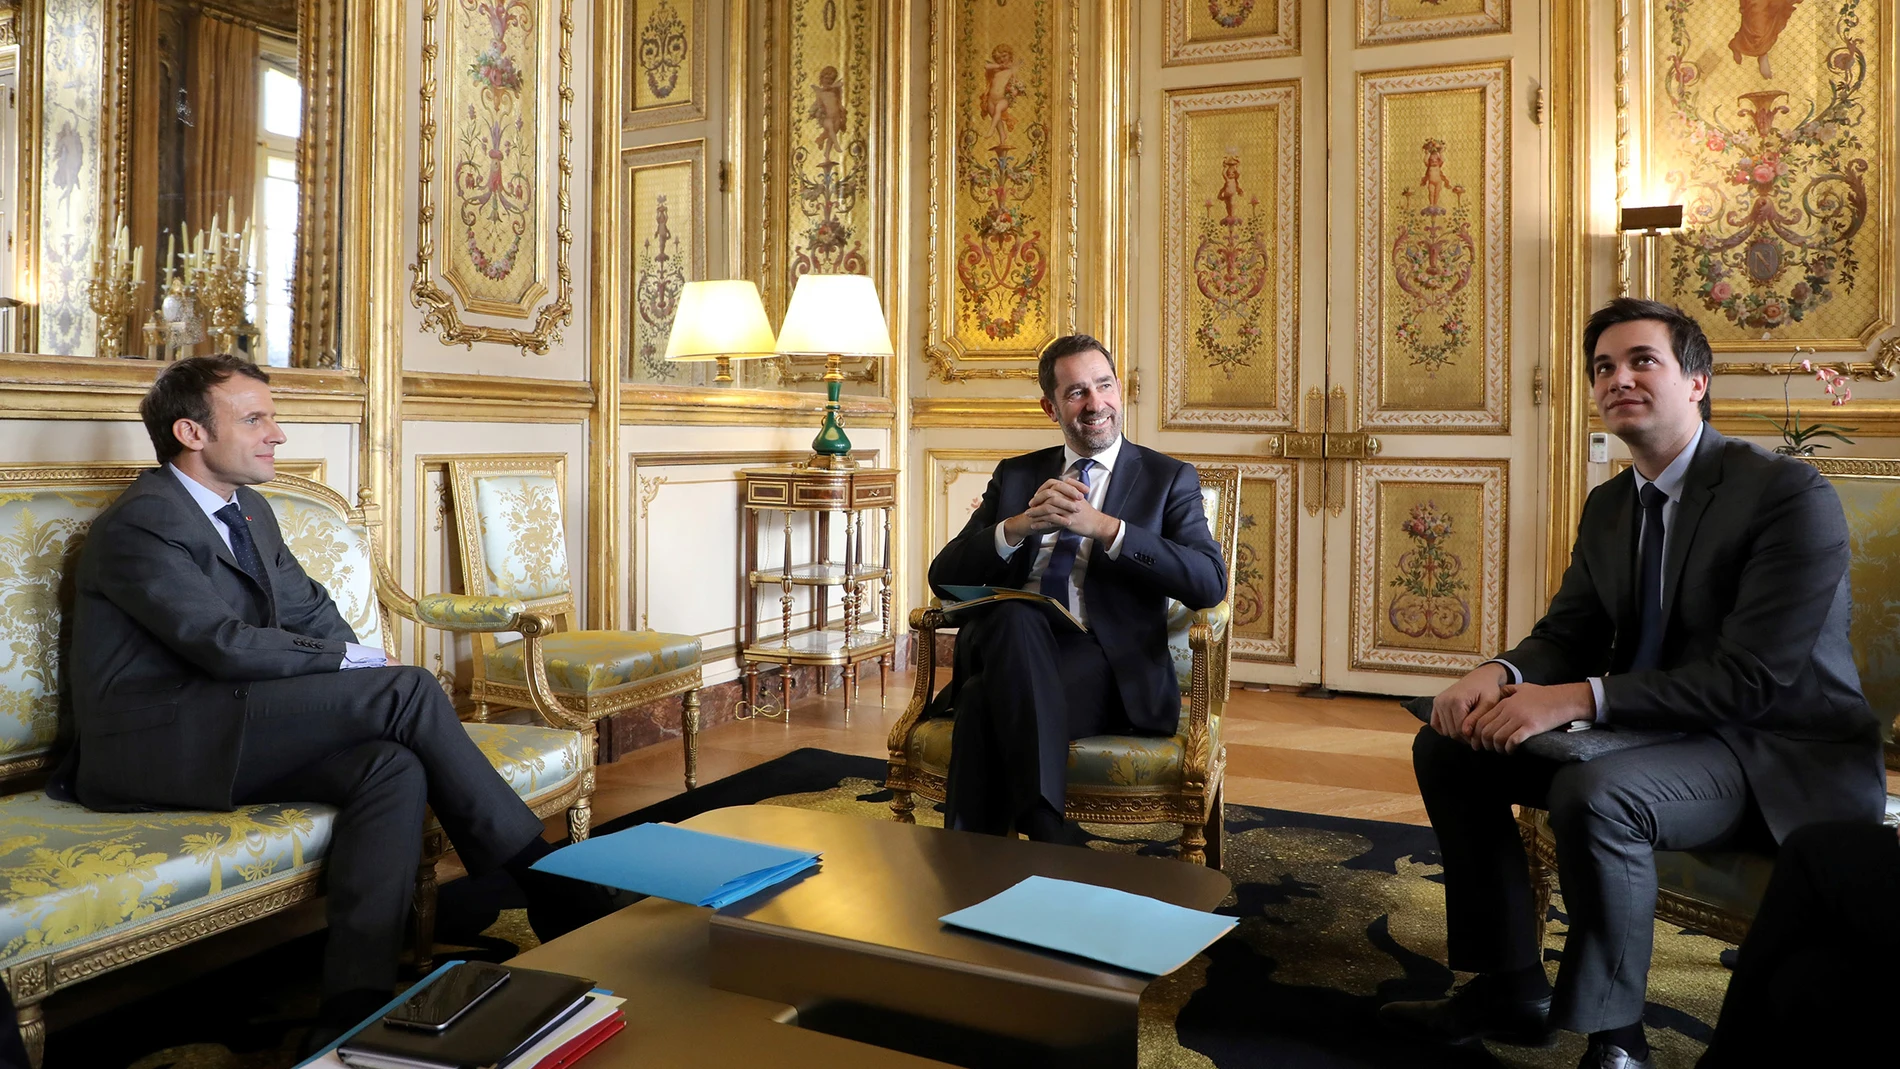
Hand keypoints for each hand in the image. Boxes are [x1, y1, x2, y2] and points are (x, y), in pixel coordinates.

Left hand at [1003, 477, 1118, 543]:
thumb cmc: (1088, 513)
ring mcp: (1068, 509)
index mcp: (1071, 491)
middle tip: (1030, 505)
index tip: (1036, 495)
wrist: (1097, 524)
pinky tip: (1034, 525)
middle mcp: (1069, 498)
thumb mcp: (1079, 498)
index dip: (1042, 489)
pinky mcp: (1068, 520)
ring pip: (1047, 508)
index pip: (1053, 484)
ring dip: (1036, 512)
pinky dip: (1041, 523)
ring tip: (1028, 515)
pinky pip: (1050, 521)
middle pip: (1048, 495)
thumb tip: (1058, 488)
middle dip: (1037, 500)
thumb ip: (1069, 492)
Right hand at [1430, 663, 1508, 738]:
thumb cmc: (1488, 689)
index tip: (1480, 737)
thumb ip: (1477, 718)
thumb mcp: (1489, 703)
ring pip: (1444, 730)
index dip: (1471, 737)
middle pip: (1451, 731)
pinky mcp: (1436, 703)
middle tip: (1476, 735)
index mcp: (1456, 701)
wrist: (1481, 676)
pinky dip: (1445, 729)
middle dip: (1464, 737)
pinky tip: (1457, 726)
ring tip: (1469, 729)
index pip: (1459, 729)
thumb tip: (1465, 732)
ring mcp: (1438, 702)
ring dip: (1456, 733)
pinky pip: (1436, 724)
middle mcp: (1443, 701)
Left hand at [1463, 682, 1592, 752]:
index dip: (1478, 734)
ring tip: (1502, 751)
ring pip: (1497, 738)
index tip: (1481, 741)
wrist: (1564, 699)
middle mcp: (1509, 710)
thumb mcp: (1523, 688)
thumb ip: (1509, 690)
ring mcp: (1519, 718)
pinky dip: (1509, 748)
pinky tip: (1512, 750)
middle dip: (1486, 744)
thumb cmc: (1545, 695)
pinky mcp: (1530, 727)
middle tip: (1490, 749)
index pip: (1482, 720)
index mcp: (1505, 702)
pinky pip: (1512, 741)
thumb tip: (1500, 692)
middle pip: (1486, 731)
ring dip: (1497, 748)